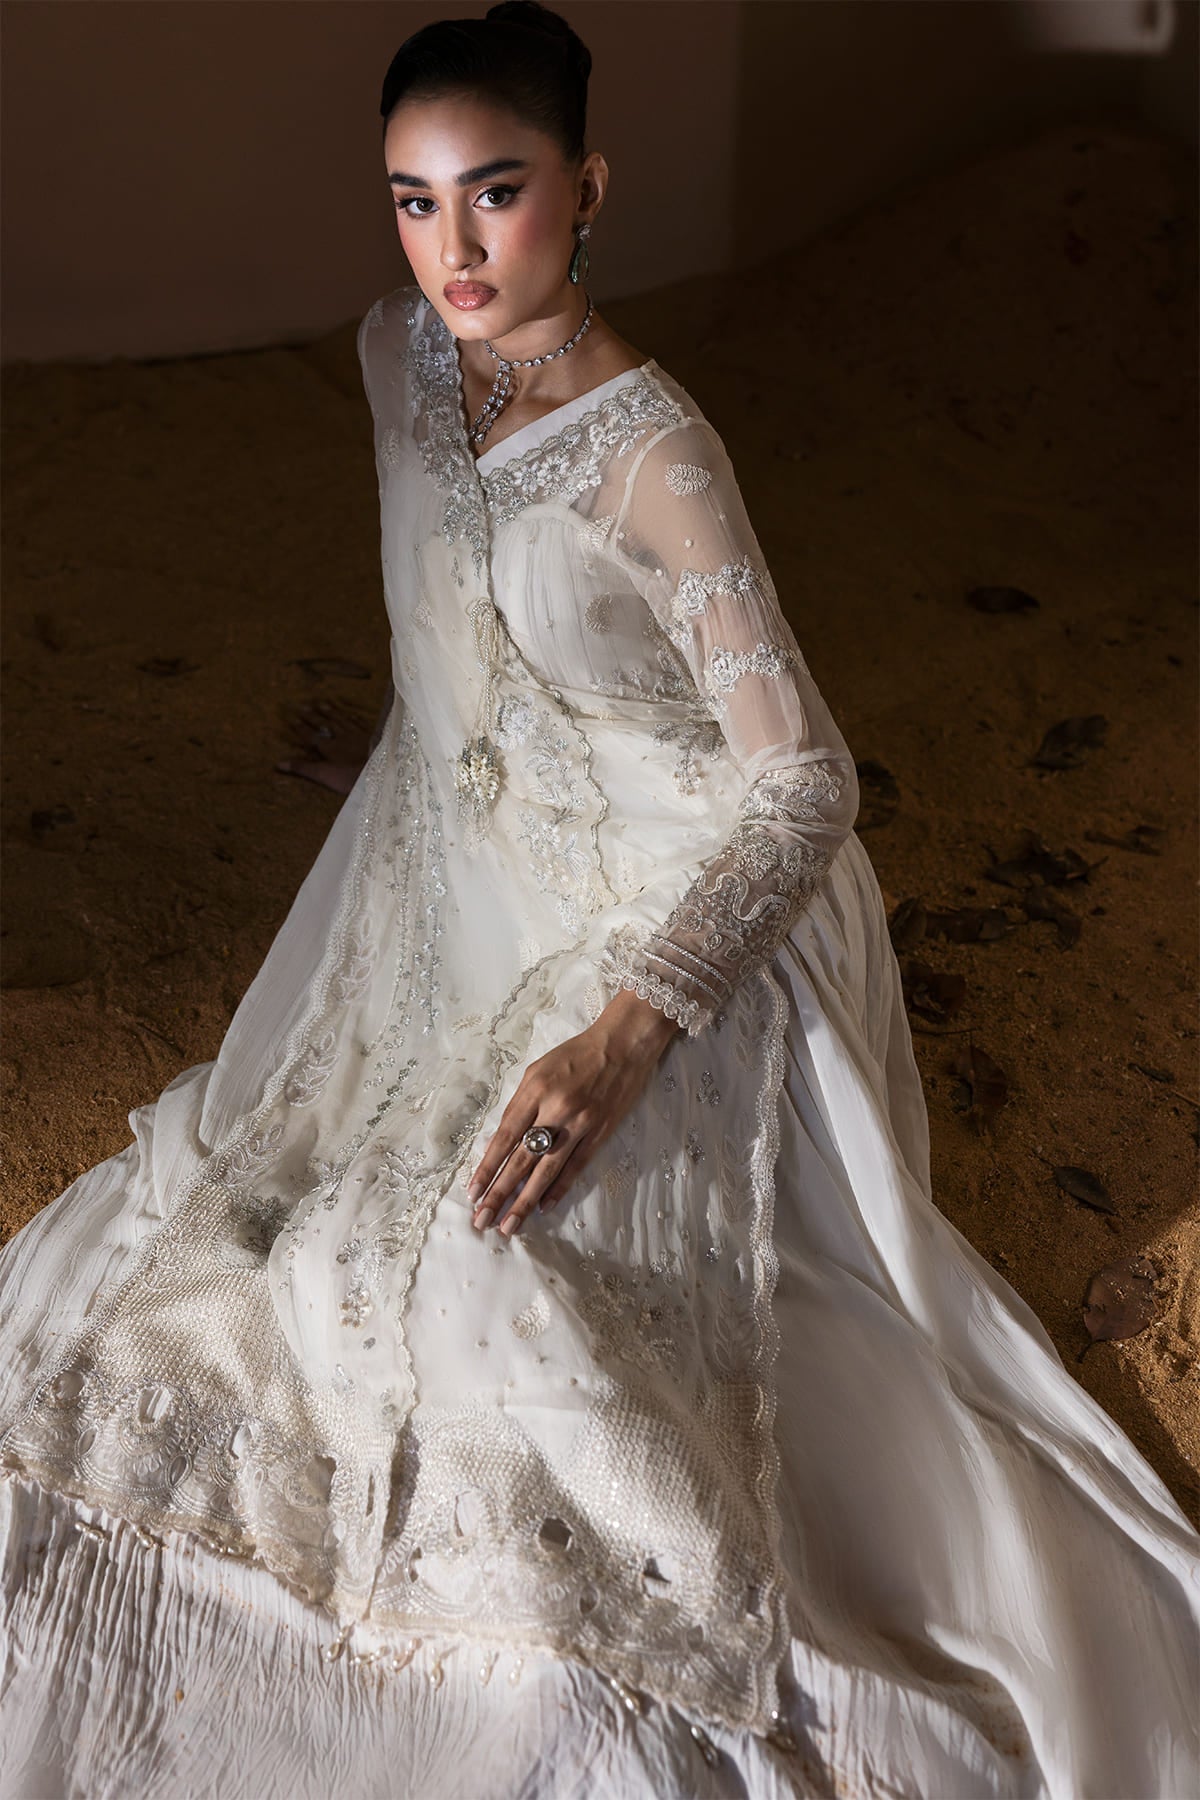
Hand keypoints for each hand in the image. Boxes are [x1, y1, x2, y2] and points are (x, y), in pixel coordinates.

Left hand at [465, 990, 678, 1236]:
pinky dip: (559, 1189)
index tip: (473, 1191)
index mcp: (535, 1089)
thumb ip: (521, 1103)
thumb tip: (503, 1141)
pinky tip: (544, 1207)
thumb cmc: (576, 1054)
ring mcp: (580, 1123)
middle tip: (483, 1220)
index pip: (505, 1136)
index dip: (488, 1167)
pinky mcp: (601, 1132)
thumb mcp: (538, 1069)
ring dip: (526, 1201)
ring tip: (509, 1226)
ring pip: (547, 1170)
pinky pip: (576, 1167)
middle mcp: (556, 1108)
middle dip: (500, 1193)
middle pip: (522, 1159)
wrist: (623, 1044)